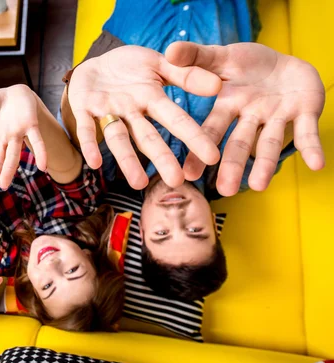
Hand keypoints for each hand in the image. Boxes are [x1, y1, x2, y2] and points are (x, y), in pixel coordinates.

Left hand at [68, 45, 221, 188]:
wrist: (96, 63)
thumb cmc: (131, 67)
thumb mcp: (160, 64)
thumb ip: (185, 74)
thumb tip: (218, 84)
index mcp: (152, 100)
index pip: (175, 119)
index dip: (192, 137)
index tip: (212, 157)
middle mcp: (132, 112)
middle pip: (148, 137)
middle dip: (161, 158)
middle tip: (176, 182)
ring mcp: (108, 113)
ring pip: (118, 139)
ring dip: (127, 161)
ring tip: (137, 183)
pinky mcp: (84, 110)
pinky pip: (86, 130)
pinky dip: (89, 145)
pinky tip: (94, 163)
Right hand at [166, 42, 325, 195]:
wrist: (286, 62)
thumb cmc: (248, 63)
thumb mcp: (221, 56)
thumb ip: (196, 56)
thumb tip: (169, 50)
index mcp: (228, 105)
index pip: (211, 130)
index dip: (199, 151)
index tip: (188, 175)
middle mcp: (250, 116)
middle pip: (240, 143)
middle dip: (233, 167)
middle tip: (226, 191)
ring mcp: (277, 117)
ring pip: (269, 143)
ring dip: (265, 165)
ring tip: (259, 186)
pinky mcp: (304, 112)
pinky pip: (308, 132)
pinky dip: (311, 148)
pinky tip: (316, 164)